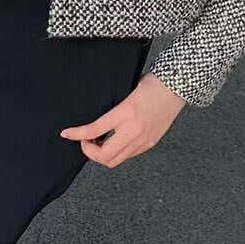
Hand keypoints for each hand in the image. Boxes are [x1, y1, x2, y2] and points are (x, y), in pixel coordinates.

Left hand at [60, 72, 185, 167]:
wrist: (178, 87)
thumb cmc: (154, 83)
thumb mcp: (128, 91)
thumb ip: (115, 109)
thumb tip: (98, 122)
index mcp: (127, 112)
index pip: (95, 129)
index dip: (77, 134)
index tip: (66, 134)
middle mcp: (135, 130)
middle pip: (104, 156)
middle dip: (89, 152)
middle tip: (85, 141)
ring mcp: (144, 140)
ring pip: (116, 160)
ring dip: (102, 155)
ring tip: (98, 142)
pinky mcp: (150, 143)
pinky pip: (128, 156)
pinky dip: (117, 152)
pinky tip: (114, 141)